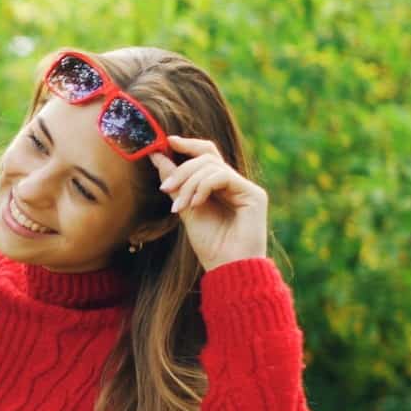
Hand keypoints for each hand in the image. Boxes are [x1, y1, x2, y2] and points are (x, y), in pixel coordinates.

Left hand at [149, 136, 267, 269]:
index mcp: (220, 187)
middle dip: (182, 168)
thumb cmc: (210, 244)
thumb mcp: (185, 209)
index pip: (206, 156)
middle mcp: (235, 184)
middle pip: (207, 156)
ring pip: (212, 165)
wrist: (228, 268)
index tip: (165, 142)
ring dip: (189, 183)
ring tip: (179, 206)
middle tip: (165, 187)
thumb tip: (156, 157)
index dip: (187, 145)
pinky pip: (222, 176)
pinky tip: (195, 205)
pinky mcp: (254, 194)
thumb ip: (175, 185)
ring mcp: (245, 188)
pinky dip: (203, 187)